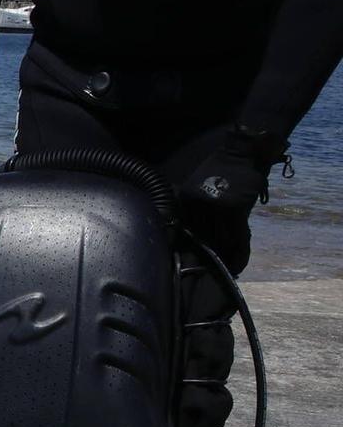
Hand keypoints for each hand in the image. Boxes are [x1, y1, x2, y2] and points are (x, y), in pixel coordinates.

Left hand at [179, 125, 284, 272]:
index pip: (189, 231)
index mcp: (186, 202)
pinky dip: (239, 252)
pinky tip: (238, 265)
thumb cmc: (221, 172)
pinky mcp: (236, 210)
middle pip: (204, 238)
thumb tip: (188, 236)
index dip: (195, 250)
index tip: (198, 265)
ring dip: (225, 258)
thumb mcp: (198, 189)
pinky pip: (238, 237)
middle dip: (210, 256)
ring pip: (221, 240)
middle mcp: (199, 206)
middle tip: (215, 272)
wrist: (240, 153)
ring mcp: (218, 208)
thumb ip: (194, 211)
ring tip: (227, 272)